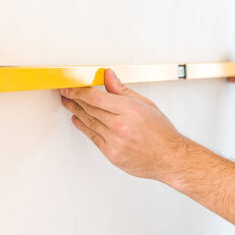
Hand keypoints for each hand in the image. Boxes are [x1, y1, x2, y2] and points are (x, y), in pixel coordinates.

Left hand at [59, 68, 182, 181]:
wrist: (169, 158)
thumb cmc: (161, 132)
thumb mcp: (144, 104)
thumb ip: (122, 90)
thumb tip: (108, 76)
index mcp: (129, 110)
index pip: (95, 98)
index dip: (78, 92)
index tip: (69, 88)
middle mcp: (120, 126)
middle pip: (89, 110)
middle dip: (73, 100)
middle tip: (65, 94)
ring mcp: (114, 142)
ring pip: (88, 123)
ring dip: (75, 112)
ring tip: (67, 104)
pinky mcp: (111, 154)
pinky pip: (93, 137)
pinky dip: (83, 127)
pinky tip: (78, 120)